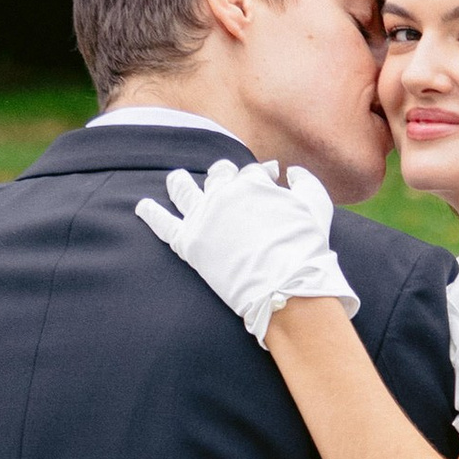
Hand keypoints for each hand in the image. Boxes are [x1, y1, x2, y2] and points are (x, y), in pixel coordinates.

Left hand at [136, 156, 358, 347]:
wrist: (285, 286)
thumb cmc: (306, 249)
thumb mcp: (317, 207)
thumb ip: (306, 183)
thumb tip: (291, 172)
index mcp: (253, 183)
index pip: (251, 173)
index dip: (259, 179)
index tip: (265, 184)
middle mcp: (225, 193)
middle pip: (217, 176)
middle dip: (222, 176)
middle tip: (223, 182)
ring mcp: (204, 216)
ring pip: (184, 190)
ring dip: (180, 183)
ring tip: (176, 180)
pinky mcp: (189, 243)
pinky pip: (163, 223)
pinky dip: (150, 213)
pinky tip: (141, 206)